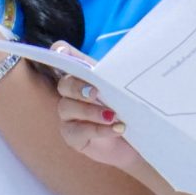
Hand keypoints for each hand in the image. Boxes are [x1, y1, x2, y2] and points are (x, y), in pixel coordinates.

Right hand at [52, 47, 142, 171]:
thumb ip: (119, 76)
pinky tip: (117, 129)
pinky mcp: (71, 135)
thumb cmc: (129, 111)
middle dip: (78, 87)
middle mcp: (71, 92)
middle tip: (96, 93)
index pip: (63, 57)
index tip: (63, 53)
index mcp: (84, 75)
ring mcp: (68, 114)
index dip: (59, 52)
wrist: (136, 141)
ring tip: (113, 115)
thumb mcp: (127, 91)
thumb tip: (126, 62)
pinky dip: (99, 129)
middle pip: (64, 84)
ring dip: (90, 111)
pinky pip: (78, 131)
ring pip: (67, 107)